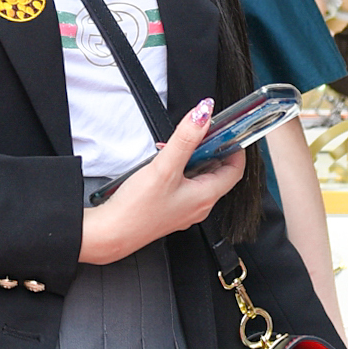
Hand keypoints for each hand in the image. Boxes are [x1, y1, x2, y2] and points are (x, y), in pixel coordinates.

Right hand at [79, 100, 246, 264]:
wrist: (112, 234)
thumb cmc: (138, 209)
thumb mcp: (165, 167)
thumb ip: (186, 138)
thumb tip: (203, 114)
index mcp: (206, 196)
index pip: (235, 169)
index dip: (235, 148)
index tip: (229, 131)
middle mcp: (200, 205)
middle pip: (217, 172)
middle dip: (208, 149)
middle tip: (198, 133)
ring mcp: (185, 209)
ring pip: (198, 178)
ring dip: (191, 158)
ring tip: (173, 147)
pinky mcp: (170, 209)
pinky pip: (184, 185)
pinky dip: (178, 170)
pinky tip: (161, 164)